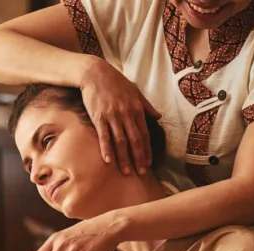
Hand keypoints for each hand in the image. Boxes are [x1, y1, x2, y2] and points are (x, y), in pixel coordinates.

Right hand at [80, 57, 161, 176]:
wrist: (95, 73)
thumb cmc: (115, 82)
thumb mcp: (135, 91)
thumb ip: (147, 105)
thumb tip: (159, 116)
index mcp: (137, 109)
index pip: (145, 134)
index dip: (147, 150)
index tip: (149, 163)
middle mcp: (126, 114)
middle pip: (135, 141)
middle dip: (139, 158)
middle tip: (141, 173)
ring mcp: (113, 116)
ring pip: (121, 141)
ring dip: (125, 158)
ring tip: (127, 172)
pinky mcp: (99, 117)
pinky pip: (104, 136)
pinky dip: (107, 149)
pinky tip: (109, 161)